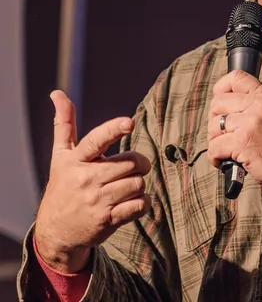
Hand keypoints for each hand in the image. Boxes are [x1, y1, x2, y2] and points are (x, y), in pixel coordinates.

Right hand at [34, 91, 150, 272]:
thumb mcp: (61, 155)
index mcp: (76, 160)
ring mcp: (97, 201)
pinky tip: (132, 201)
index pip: (96, 140)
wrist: (55, 232)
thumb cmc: (64, 186)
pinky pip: (139, 205)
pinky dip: (143, 202)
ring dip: (139, 183)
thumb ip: (65, 124)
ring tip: (128, 185)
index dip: (113, 129)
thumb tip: (57, 93)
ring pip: (137, 183)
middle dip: (139, 163)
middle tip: (135, 166)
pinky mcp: (107, 220)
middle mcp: (86, 179)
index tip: (129, 122)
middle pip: (130, 162)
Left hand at [207, 71, 261, 201]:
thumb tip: (224, 106)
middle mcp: (258, 105)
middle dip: (214, 121)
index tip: (220, 105)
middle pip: (217, 103)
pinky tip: (223, 162)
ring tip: (225, 151)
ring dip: (215, 141)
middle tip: (222, 135)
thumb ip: (255, 106)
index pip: (236, 77)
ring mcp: (250, 122)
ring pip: (214, 125)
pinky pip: (214, 146)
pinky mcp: (242, 141)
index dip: (220, 89)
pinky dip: (214, 157)